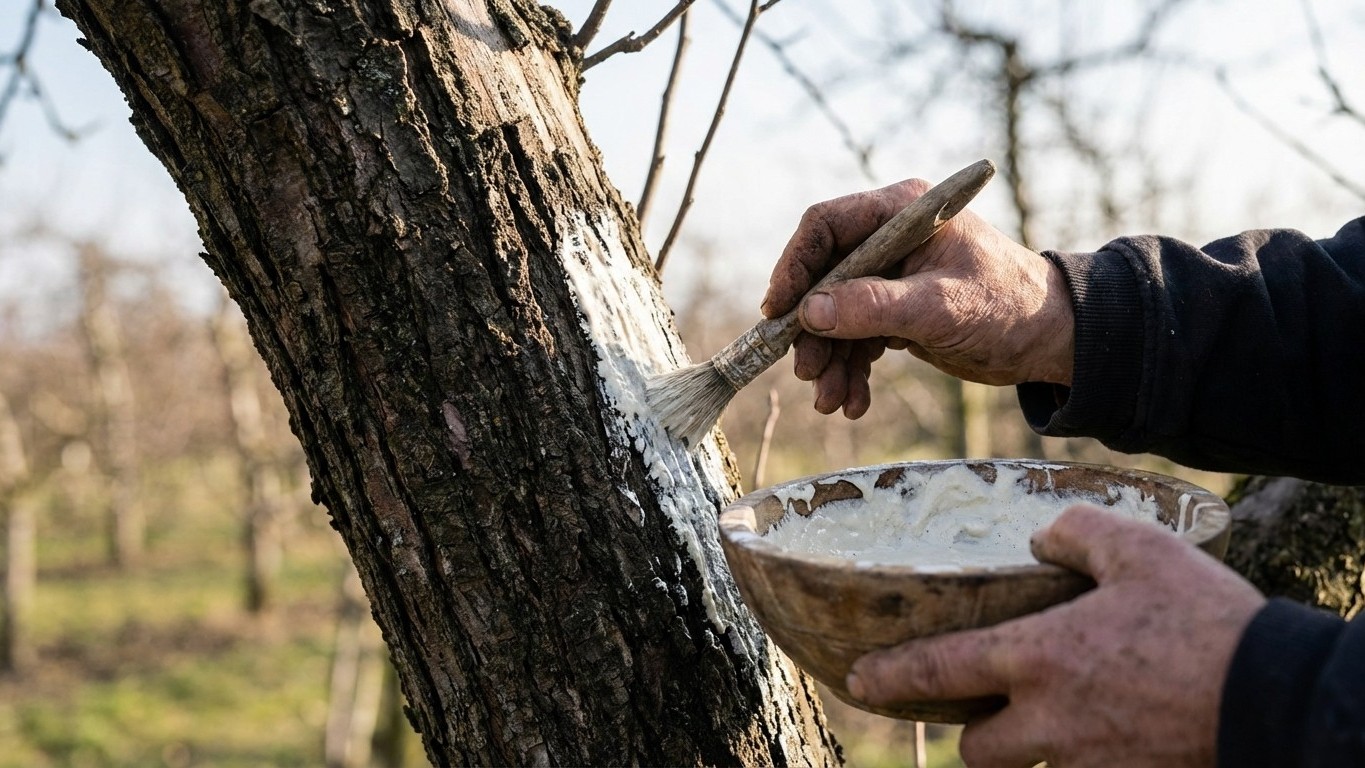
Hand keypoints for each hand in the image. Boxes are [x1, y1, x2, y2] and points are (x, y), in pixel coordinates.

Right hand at [761, 177, 1074, 417]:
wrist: (1051, 341)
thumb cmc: (1010, 307)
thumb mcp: (940, 308)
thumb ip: (874, 307)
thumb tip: (810, 312)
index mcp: (902, 214)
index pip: (826, 227)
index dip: (795, 267)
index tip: (777, 312)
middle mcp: (890, 239)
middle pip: (823, 279)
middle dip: (813, 331)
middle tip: (809, 373)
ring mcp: (890, 277)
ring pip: (835, 317)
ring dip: (830, 360)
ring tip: (832, 402)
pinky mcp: (895, 312)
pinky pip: (857, 339)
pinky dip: (852, 371)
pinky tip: (854, 402)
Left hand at [846, 505, 1265, 767]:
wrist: (1274, 698)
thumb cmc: (1203, 618)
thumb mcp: (1140, 548)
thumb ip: (1077, 533)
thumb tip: (1047, 536)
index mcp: (1038, 658)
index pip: (939, 670)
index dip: (890, 677)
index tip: (859, 679)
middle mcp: (1050, 720)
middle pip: (977, 749)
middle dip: (973, 733)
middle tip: (987, 708)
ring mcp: (1088, 762)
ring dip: (1029, 751)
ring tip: (1054, 720)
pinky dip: (1085, 760)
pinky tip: (1111, 733)